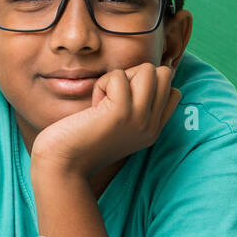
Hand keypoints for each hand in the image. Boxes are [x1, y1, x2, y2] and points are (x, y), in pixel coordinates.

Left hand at [30, 63, 181, 184]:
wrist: (63, 167)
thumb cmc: (80, 143)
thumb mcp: (117, 127)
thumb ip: (133, 107)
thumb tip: (140, 73)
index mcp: (152, 130)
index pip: (172, 92)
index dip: (146, 85)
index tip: (121, 101)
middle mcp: (151, 126)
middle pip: (163, 74)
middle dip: (135, 75)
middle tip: (113, 96)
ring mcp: (139, 119)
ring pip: (147, 70)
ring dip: (120, 77)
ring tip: (104, 99)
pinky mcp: (120, 112)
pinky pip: (118, 76)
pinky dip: (102, 84)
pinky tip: (93, 106)